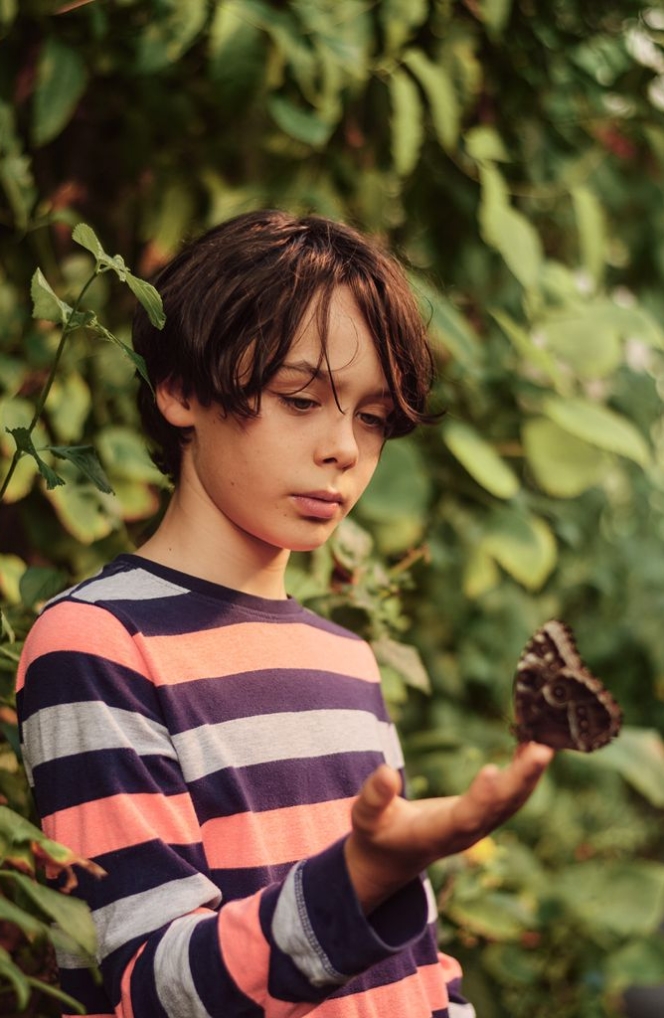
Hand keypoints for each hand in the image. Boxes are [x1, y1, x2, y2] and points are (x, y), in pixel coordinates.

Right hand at [344, 741, 552, 912]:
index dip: (481, 798)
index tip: (491, 771)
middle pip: (501, 807)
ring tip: (547, 738)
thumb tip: (387, 772)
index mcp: (437, 834)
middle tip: (543, 749)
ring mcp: (480, 824)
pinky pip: (511, 792)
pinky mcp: (485, 814)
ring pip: (514, 800)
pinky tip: (534, 742)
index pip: (465, 818)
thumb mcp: (365, 818)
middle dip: (523, 778)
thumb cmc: (376, 835)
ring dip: (532, 771)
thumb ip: (374, 797)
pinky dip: (525, 769)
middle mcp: (467, 832)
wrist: (391, 859)